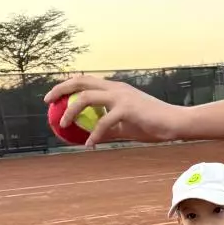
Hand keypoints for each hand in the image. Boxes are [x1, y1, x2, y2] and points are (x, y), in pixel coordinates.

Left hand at [45, 75, 182, 146]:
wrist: (175, 122)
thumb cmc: (153, 125)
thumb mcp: (126, 127)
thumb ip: (108, 129)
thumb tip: (89, 138)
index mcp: (116, 89)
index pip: (86, 80)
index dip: (67, 85)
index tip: (54, 96)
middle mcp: (116, 88)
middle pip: (81, 81)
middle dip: (61, 89)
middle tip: (48, 102)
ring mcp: (121, 97)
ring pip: (87, 97)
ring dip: (71, 111)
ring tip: (63, 124)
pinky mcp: (127, 109)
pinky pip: (103, 121)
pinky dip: (94, 134)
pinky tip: (90, 144)